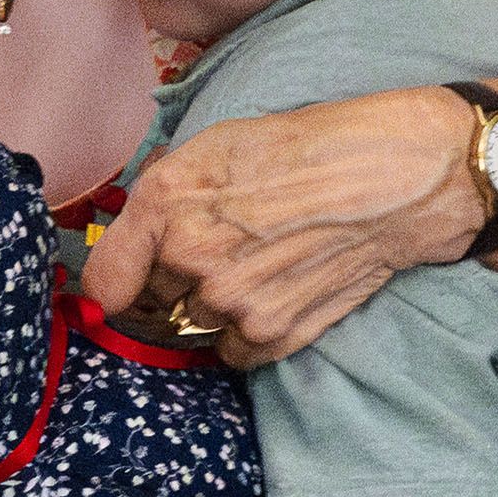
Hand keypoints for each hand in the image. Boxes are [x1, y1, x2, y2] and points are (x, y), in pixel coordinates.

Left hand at [83, 88, 485, 368]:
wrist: (394, 178)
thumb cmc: (308, 148)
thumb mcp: (219, 142)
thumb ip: (164, 189)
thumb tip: (131, 230)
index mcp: (167, 203)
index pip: (103, 282)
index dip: (114, 283)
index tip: (125, 283)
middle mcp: (191, 258)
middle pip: (147, 308)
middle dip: (165, 289)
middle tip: (208, 260)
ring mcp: (232, 303)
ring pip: (191, 329)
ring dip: (210, 310)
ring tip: (254, 269)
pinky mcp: (273, 334)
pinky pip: (232, 353)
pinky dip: (246, 333)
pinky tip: (275, 293)